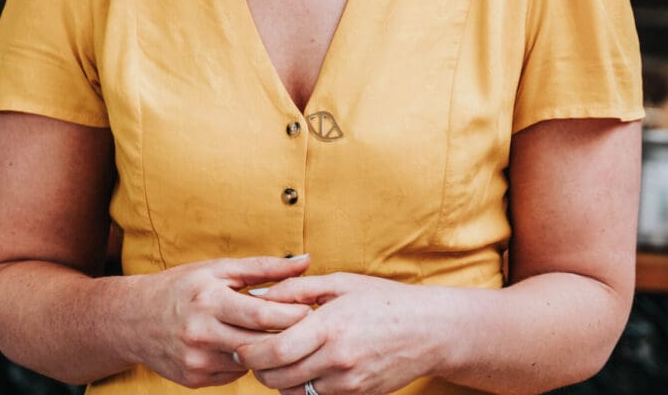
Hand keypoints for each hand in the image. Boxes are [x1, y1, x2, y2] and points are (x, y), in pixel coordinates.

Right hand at [120, 255, 312, 388]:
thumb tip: (306, 261)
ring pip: (250, 363)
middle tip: (310, 326)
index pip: (262, 314)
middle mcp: (202, 334)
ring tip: (284, 335)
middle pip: (260, 342)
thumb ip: (264, 268)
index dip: (293, 314)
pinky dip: (245, 361)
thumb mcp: (219, 269)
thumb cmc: (182, 286)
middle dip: (288, 335)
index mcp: (210, 300)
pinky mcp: (195, 380)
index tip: (313, 309)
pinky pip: (234, 375)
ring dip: (268, 351)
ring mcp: (197, 361)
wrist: (134, 319)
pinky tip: (249, 346)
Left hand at [234, 272, 453, 394]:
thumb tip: (259, 294)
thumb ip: (296, 289)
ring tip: (277, 357)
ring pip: (293, 392)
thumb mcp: (339, 283)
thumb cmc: (382, 299)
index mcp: (329, 327)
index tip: (239, 343)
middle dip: (257, 368)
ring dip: (277, 379)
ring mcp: (346, 383)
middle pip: (277, 378)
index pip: (274, 351)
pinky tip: (303, 366)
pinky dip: (301, 386)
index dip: (249, 352)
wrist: (428, 331)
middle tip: (250, 352)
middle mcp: (336, 360)